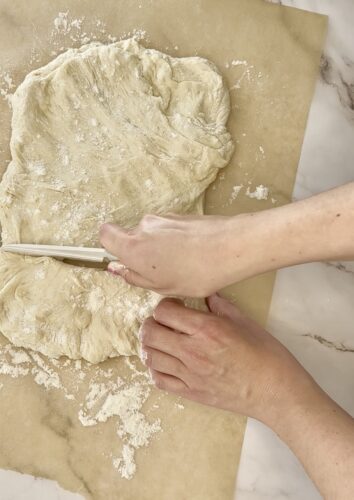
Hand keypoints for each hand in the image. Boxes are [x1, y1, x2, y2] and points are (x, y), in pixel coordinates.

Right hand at [100, 214, 244, 296]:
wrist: (231, 248)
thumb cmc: (196, 273)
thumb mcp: (161, 285)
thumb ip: (134, 276)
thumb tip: (117, 268)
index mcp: (133, 246)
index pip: (105, 234)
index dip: (110, 246)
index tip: (123, 260)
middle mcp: (144, 226)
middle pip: (132, 236)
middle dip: (141, 252)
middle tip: (160, 272)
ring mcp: (163, 218)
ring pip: (152, 234)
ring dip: (160, 248)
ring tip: (182, 266)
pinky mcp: (180, 215)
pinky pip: (168, 229)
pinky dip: (174, 241)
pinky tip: (192, 255)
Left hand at [140, 294, 312, 423]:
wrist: (276, 393)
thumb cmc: (267, 356)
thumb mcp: (246, 322)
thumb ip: (221, 306)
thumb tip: (207, 294)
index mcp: (206, 329)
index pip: (165, 311)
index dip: (166, 305)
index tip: (175, 306)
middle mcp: (192, 351)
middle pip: (150, 333)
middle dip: (151, 323)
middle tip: (163, 322)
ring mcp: (189, 375)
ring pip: (150, 357)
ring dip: (151, 345)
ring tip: (162, 341)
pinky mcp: (191, 393)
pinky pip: (159, 380)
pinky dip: (155, 368)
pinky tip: (165, 362)